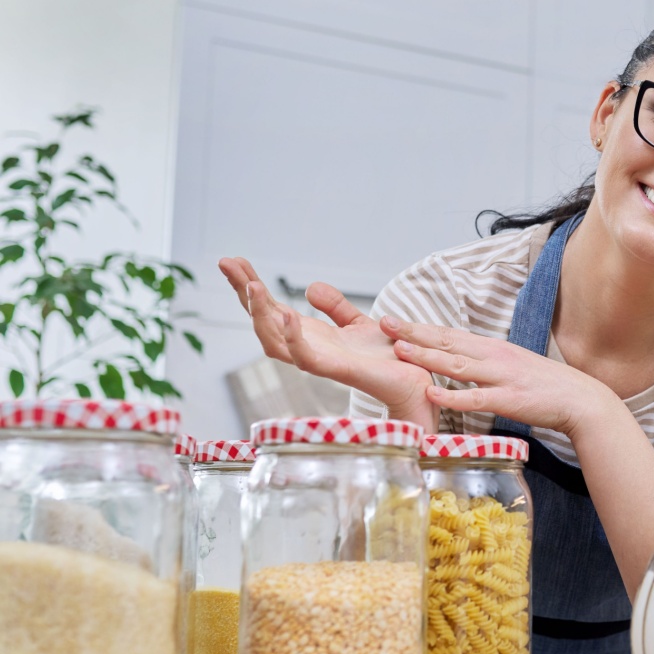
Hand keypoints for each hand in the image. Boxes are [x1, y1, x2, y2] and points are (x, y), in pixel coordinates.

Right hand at [218, 257, 437, 429]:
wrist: (416, 381)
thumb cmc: (389, 358)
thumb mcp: (359, 323)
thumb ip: (335, 307)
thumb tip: (310, 287)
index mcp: (311, 337)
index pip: (271, 310)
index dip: (251, 288)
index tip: (233, 261)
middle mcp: (308, 349)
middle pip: (263, 322)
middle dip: (243, 294)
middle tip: (227, 263)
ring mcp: (320, 361)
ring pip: (275, 341)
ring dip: (261, 314)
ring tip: (251, 285)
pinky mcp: (337, 371)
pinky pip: (306, 358)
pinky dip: (294, 338)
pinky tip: (286, 315)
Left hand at [379, 316, 618, 438]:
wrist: (579, 399)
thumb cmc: (546, 385)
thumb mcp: (512, 366)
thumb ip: (486, 363)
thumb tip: (461, 360)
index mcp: (492, 348)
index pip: (449, 334)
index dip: (419, 327)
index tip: (393, 320)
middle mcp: (493, 357)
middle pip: (446, 342)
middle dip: (413, 332)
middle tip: (384, 323)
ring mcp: (500, 377)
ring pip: (456, 365)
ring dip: (426, 356)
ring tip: (399, 349)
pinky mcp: (508, 399)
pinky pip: (475, 398)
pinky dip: (452, 396)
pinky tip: (432, 393)